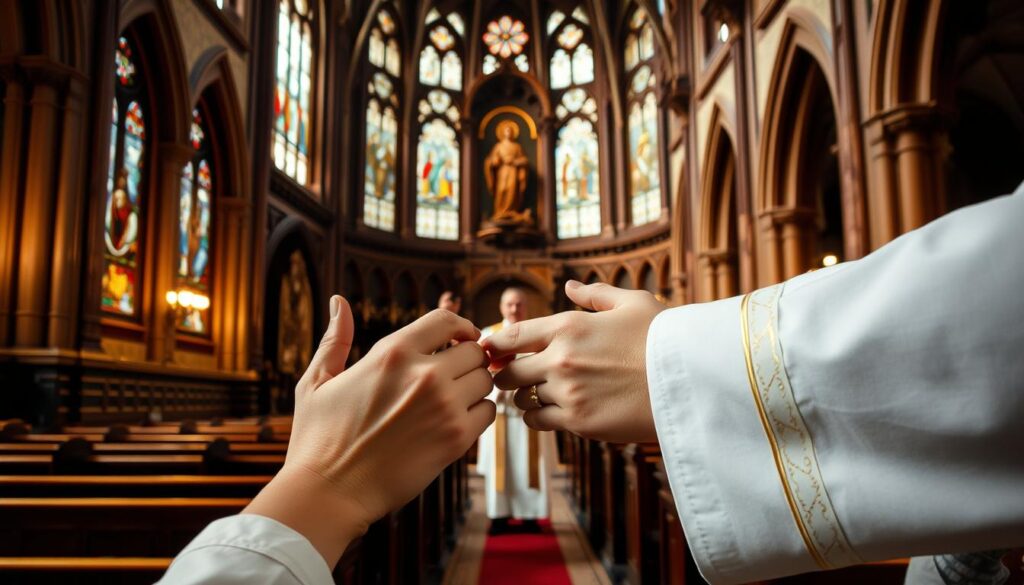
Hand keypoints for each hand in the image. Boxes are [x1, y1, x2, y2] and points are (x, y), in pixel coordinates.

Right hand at [245, 297, 494, 566]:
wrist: (329, 492)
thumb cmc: (319, 439)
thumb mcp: (318, 382)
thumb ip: (335, 339)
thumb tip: (338, 301)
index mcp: (392, 352)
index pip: (447, 320)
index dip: (460, 326)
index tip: (462, 339)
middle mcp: (423, 374)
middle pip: (475, 351)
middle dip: (468, 361)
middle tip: (457, 377)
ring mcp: (443, 406)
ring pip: (485, 381)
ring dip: (474, 388)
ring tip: (453, 401)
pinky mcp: (456, 438)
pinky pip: (488, 413)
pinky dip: (477, 416)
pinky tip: (455, 423)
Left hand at [482, 281, 665, 442]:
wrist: (690, 379)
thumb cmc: (664, 337)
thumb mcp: (633, 302)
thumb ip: (595, 294)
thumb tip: (569, 287)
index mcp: (567, 326)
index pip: (510, 337)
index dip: (495, 347)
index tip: (493, 354)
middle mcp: (560, 358)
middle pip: (507, 373)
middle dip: (509, 376)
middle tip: (519, 379)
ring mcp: (567, 392)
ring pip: (522, 400)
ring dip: (527, 398)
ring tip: (544, 395)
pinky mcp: (578, 421)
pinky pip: (538, 422)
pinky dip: (540, 418)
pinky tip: (556, 412)